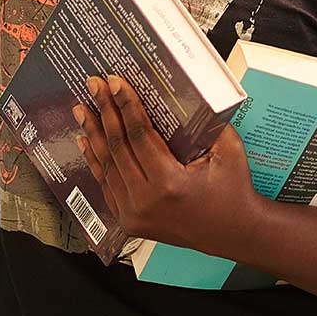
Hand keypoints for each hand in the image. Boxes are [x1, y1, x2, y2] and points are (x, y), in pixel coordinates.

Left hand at [74, 75, 262, 254]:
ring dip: (93, 134)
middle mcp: (146, 201)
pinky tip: (86, 141)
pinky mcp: (129, 221)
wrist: (233, 232)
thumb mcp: (229, 152)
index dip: (125, 106)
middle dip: (104, 111)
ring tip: (83, 109)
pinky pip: (107, 185)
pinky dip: (96, 161)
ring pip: (107, 167)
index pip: (139, 135)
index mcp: (169, 184)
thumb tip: (187, 95)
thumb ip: (209, 123)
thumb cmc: (233, 191)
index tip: (114, 82)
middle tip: (95, 85)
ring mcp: (134, 215)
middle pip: (117, 147)